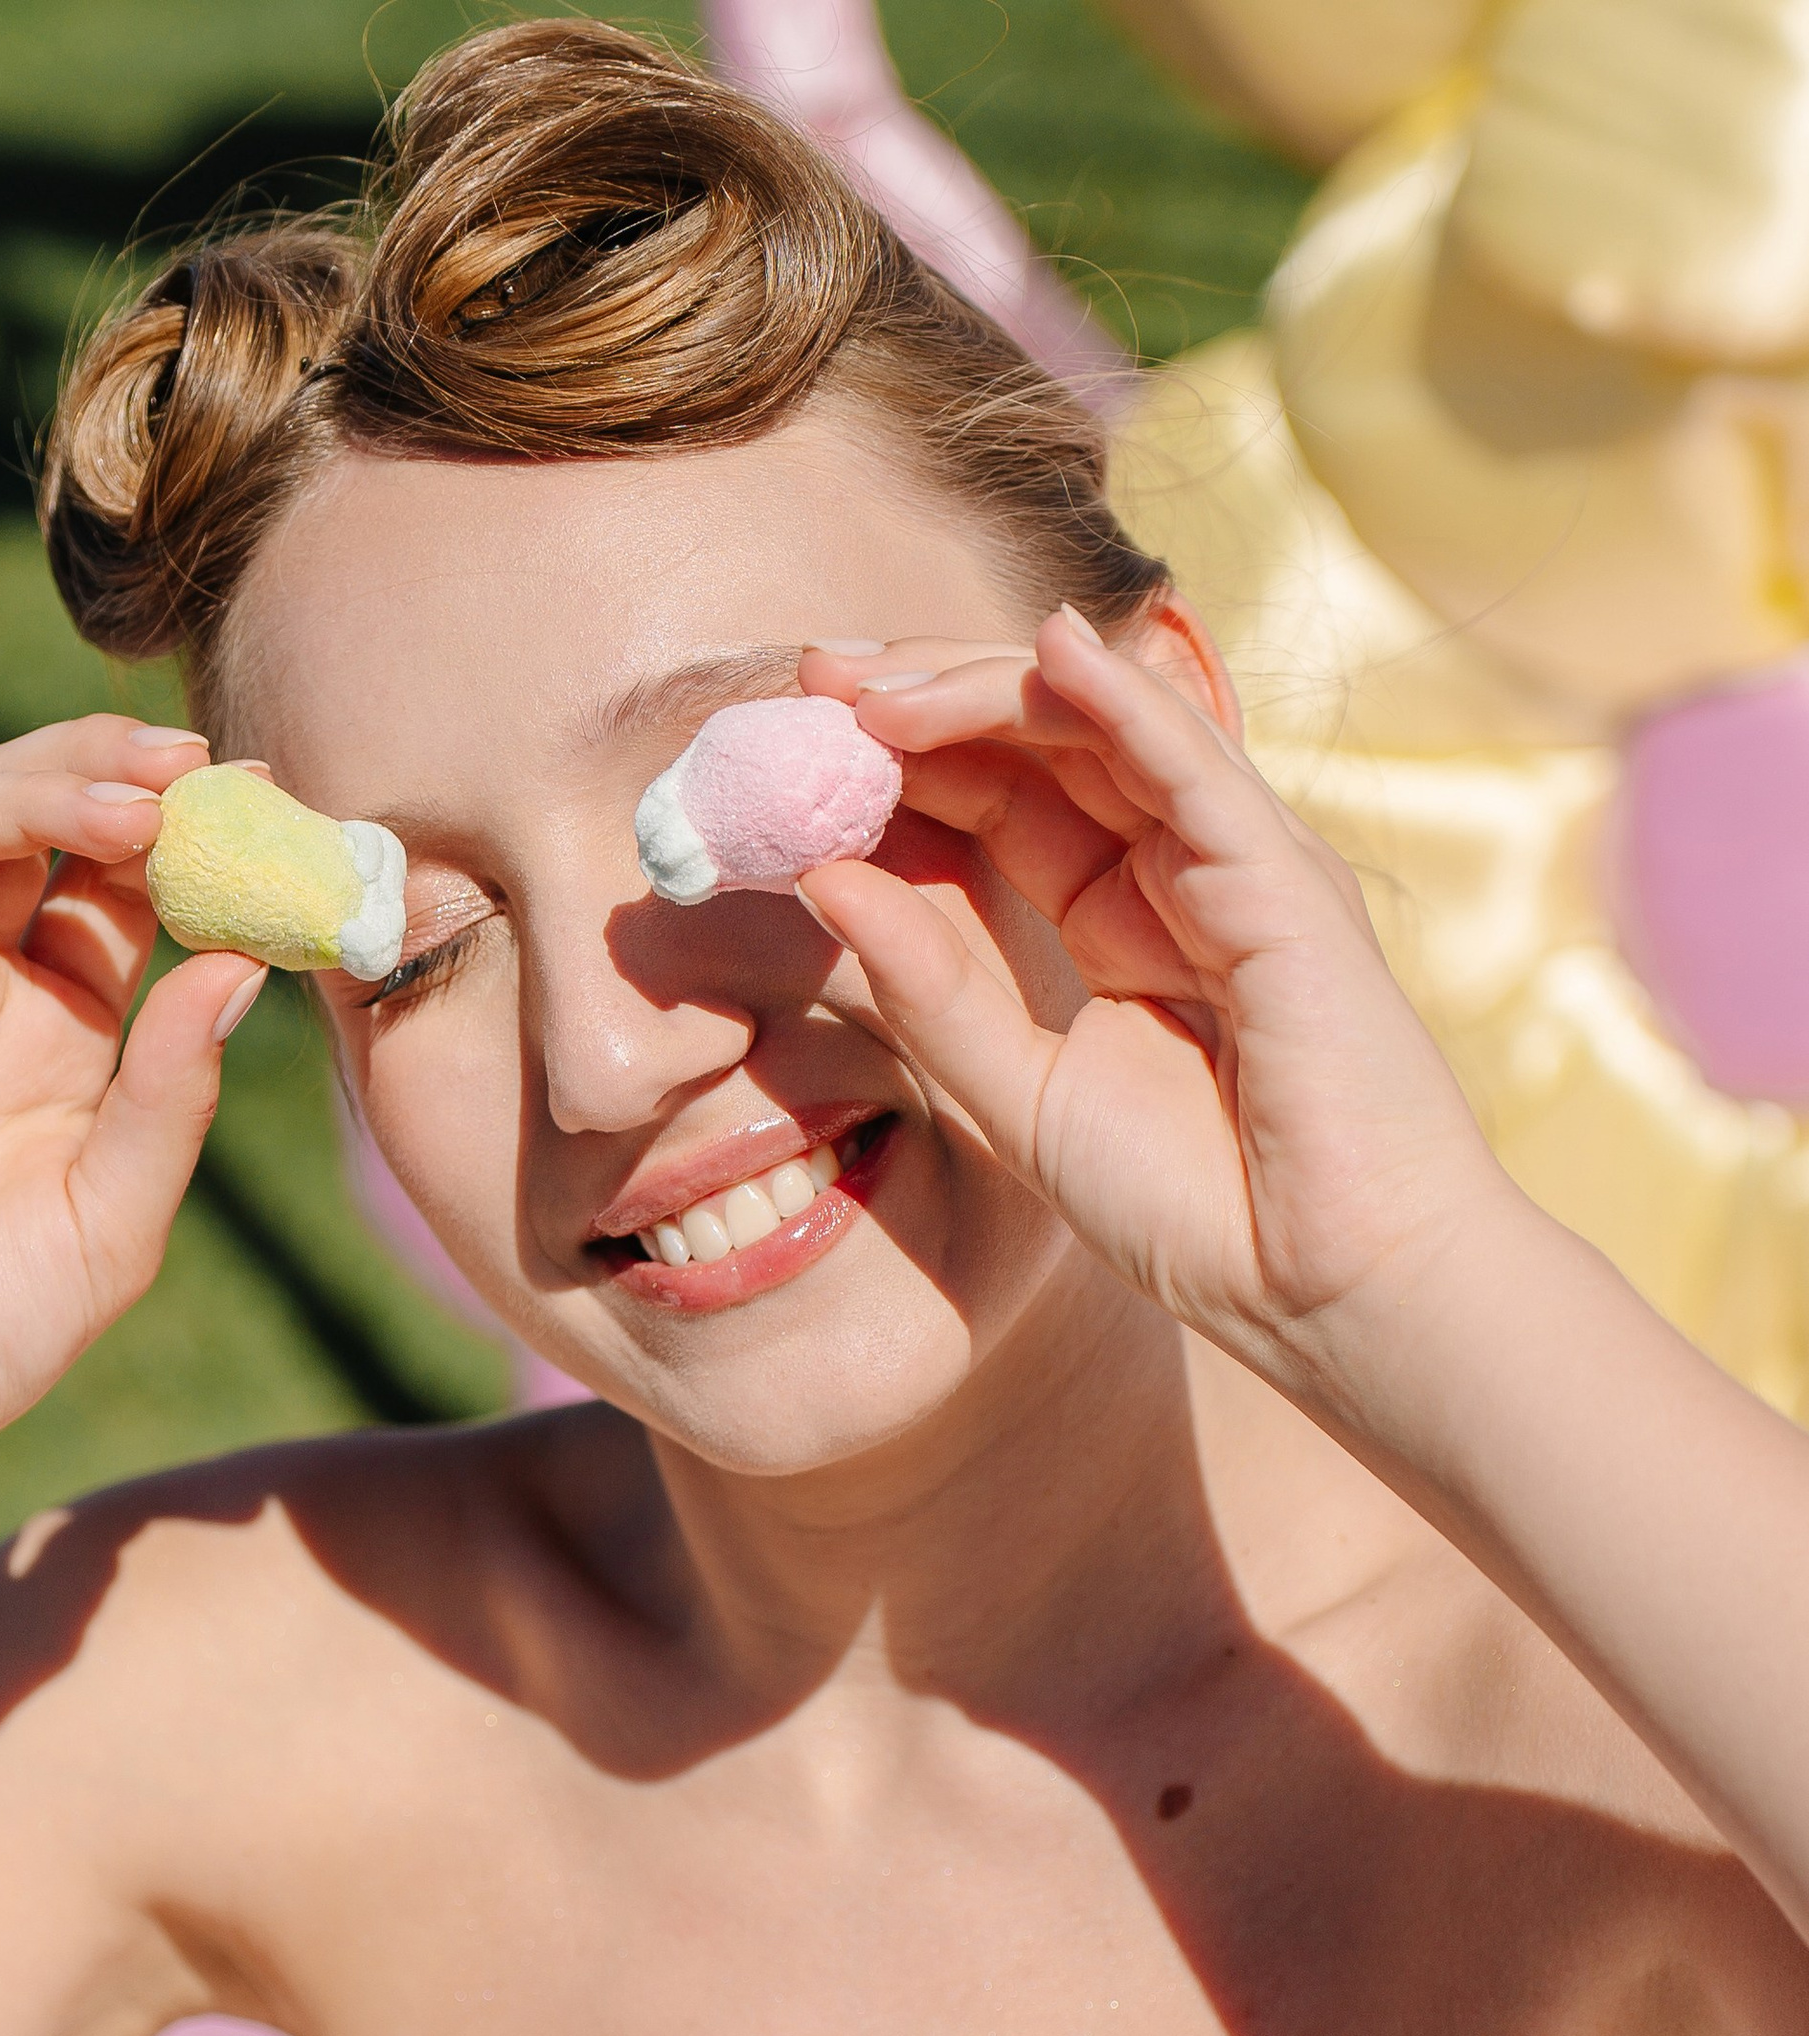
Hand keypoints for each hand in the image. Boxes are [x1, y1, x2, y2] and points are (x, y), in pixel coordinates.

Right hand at [0, 712, 258, 1508]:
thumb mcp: (113, 1222)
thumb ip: (172, 1096)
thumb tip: (240, 967)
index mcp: (68, 1037)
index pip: (134, 896)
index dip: (195, 842)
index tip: (265, 798)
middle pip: (51, 835)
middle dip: (119, 781)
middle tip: (191, 765)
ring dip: (36, 790)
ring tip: (121, 799)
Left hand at [796, 615, 1507, 1371]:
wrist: (1332, 1292)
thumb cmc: (1198, 1211)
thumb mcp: (1021, 1098)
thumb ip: (930, 992)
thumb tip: (825, 879)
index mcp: (1116, 915)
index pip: (1001, 795)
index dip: (902, 757)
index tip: (793, 736)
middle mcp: (1177, 868)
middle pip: (1044, 740)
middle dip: (926, 697)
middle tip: (813, 677)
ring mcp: (1236, 864)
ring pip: (1107, 731)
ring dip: (987, 688)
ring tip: (873, 678)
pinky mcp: (1286, 886)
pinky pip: (1196, 770)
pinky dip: (1124, 704)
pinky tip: (1049, 652)